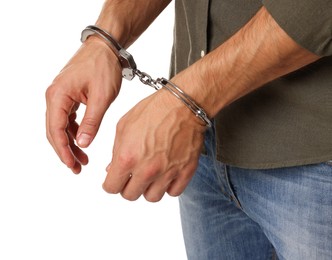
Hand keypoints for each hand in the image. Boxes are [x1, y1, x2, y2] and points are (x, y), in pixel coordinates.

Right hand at [46, 37, 121, 172]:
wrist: (106, 47)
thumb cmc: (104, 67)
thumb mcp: (101, 97)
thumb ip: (91, 122)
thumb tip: (83, 144)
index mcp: (58, 96)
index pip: (55, 130)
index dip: (63, 151)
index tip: (72, 165)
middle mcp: (54, 96)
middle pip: (54, 130)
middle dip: (65, 151)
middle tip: (76, 168)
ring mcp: (60, 95)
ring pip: (60, 126)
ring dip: (70, 143)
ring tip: (83, 159)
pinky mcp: (69, 95)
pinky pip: (67, 118)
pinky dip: (74, 131)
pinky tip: (83, 141)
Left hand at [103, 89, 205, 201]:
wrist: (183, 105)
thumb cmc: (154, 110)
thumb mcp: (124, 126)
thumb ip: (116, 151)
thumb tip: (112, 169)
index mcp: (127, 158)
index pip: (111, 187)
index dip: (111, 183)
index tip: (115, 179)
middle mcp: (147, 170)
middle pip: (130, 195)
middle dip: (128, 186)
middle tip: (132, 176)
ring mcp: (167, 173)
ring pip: (152, 197)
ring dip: (148, 188)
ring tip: (150, 176)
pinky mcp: (185, 172)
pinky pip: (173, 192)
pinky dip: (168, 187)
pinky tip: (166, 175)